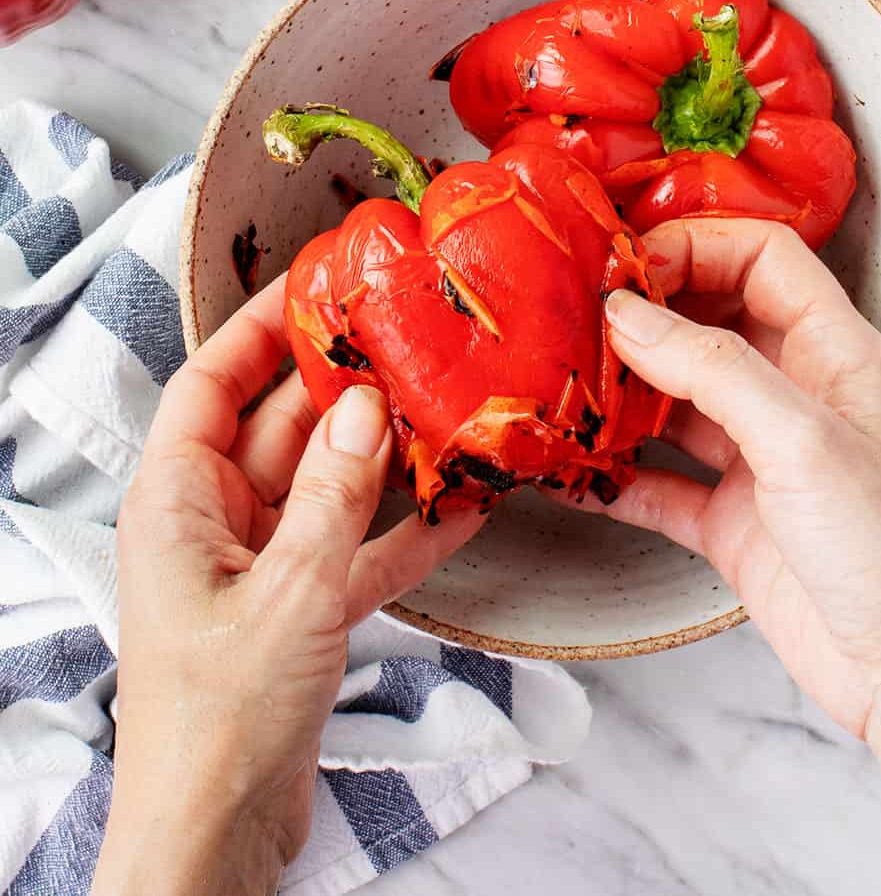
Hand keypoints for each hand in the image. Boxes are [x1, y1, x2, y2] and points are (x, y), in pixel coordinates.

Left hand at [92, 277, 482, 895]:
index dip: (260, 327)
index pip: (212, 383)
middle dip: (346, 387)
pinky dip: (403, 532)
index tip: (318, 281)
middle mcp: (213, 523)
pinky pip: (355, 550)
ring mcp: (258, 568)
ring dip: (386, 458)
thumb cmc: (217, 722)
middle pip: (283, 426)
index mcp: (177, 503)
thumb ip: (333, 498)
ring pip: (328, 486)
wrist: (214, 839)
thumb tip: (365, 409)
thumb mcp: (289, 594)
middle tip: (411, 338)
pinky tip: (462, 509)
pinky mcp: (298, 612)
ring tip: (450, 409)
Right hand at [601, 217, 880, 737]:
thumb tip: (629, 315)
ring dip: (627, 393)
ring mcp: (766, 460)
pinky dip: (621, 477)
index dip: (697, 246)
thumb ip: (713, 370)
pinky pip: (665, 484)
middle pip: (713, 321)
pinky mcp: (739, 524)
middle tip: (580, 316)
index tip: (629, 264)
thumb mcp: (803, 441)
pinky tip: (576, 475)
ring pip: (682, 401)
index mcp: (836, 352)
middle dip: (649, 313)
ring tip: (567, 386)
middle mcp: (799, 395)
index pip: (763, 258)